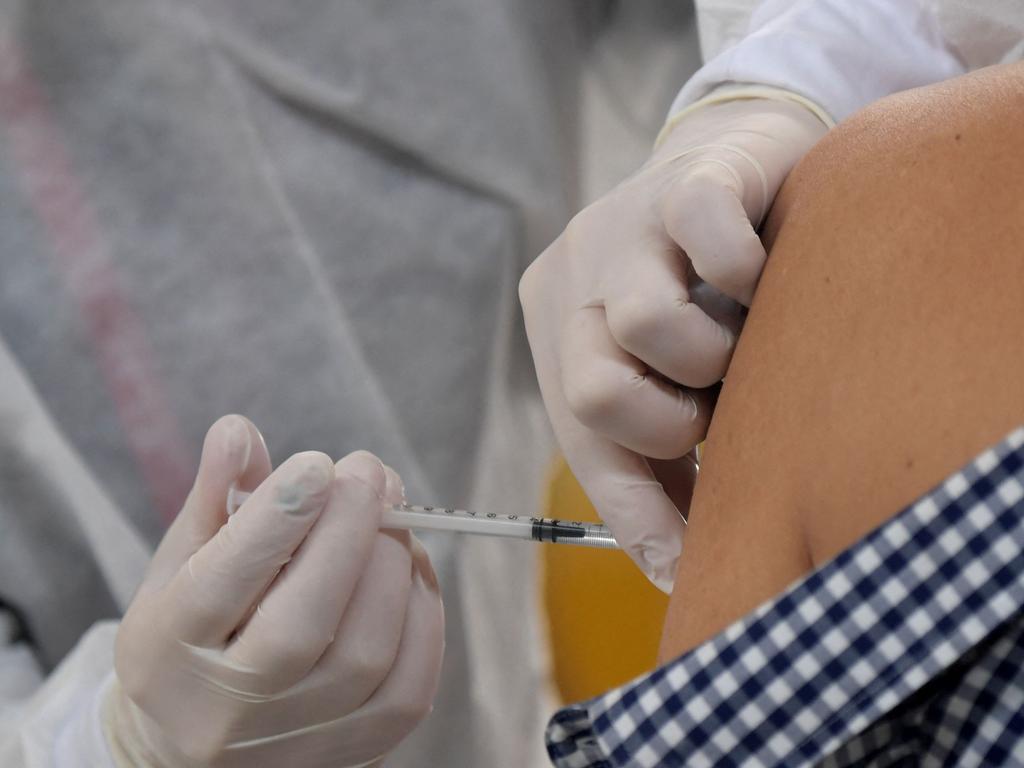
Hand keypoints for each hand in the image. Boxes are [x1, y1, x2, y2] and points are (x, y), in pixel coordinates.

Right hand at [104, 415, 443, 767]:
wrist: (188, 746)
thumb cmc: (190, 635)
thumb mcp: (180, 564)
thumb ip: (213, 497)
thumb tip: (239, 430)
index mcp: (168, 647)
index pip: (223, 582)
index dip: (277, 518)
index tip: (318, 463)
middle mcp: (226, 706)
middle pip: (302, 622)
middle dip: (349, 532)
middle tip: (369, 471)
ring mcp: (291, 739)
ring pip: (364, 652)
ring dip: (391, 565)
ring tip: (390, 515)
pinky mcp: (349, 755)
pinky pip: (409, 686)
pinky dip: (422, 616)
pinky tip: (410, 570)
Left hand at [519, 97, 827, 590]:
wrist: (735, 153)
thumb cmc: (709, 286)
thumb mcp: (672, 371)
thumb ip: (664, 450)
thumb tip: (678, 564)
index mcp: (560, 330)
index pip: (582, 441)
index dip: (635, 510)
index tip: (683, 566)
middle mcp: (577, 277)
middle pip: (591, 392)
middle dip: (668, 426)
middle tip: (714, 411)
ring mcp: (625, 223)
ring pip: (645, 325)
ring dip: (714, 360)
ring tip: (742, 345)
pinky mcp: (688, 178)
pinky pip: (709, 240)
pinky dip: (748, 276)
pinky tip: (765, 277)